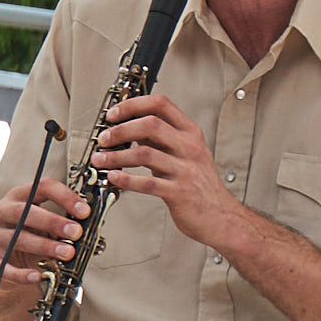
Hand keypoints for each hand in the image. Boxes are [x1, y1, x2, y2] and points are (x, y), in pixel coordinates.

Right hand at [0, 176, 90, 286]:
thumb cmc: (28, 239)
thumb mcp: (44, 228)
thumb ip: (64, 228)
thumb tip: (96, 239)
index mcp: (17, 197)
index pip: (40, 187)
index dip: (64, 196)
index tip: (84, 211)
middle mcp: (0, 212)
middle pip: (24, 211)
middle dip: (52, 221)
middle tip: (75, 232)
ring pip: (17, 238)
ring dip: (44, 246)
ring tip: (67, 253)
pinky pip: (4, 267)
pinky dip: (21, 273)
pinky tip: (37, 276)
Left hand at [96, 91, 236, 247]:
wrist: (221, 216)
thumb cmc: (200, 185)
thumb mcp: (185, 153)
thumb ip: (161, 139)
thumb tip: (129, 125)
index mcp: (190, 133)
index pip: (161, 104)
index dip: (132, 105)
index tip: (113, 113)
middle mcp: (189, 147)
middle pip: (150, 125)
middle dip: (120, 130)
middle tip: (103, 138)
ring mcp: (186, 170)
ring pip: (144, 154)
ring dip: (115, 156)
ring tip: (100, 159)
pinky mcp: (179, 192)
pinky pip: (147, 182)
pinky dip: (125, 179)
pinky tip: (113, 177)